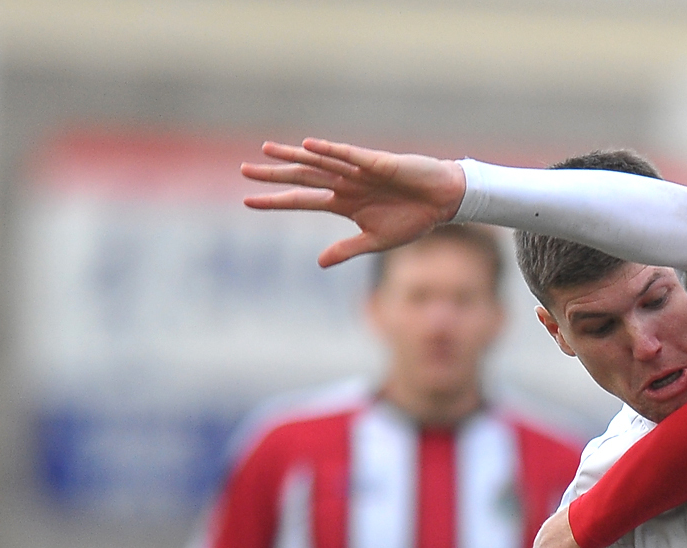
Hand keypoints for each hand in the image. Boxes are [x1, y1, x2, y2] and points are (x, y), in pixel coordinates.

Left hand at [241, 137, 465, 267]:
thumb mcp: (375, 240)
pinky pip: (348, 155)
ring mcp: (357, 171)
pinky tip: (309, 146)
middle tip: (243, 171)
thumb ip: (346, 249)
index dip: (275, 201)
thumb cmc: (413, 219)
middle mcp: (344, 183)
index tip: (247, 202)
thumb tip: (318, 263)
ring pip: (318, 162)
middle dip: (273, 174)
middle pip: (302, 177)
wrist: (442, 202)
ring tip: (266, 149)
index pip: (301, 200)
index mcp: (343, 203)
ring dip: (293, 156)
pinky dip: (329, 150)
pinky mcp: (375, 162)